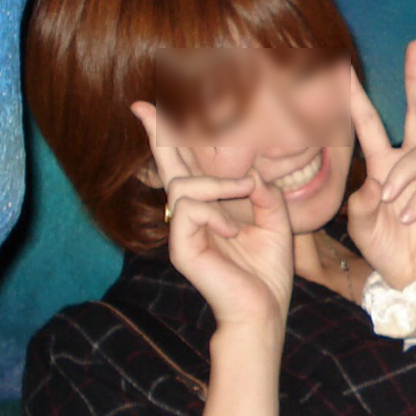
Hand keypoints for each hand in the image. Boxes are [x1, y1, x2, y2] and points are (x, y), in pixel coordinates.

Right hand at [129, 103, 293, 337]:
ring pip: (183, 185)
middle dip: (157, 134)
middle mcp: (192, 215)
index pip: (189, 166)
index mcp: (212, 207)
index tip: (156, 108)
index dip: (175, 138)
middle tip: (140, 106)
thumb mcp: (275, 219)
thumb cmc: (267, 270)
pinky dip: (216, 214)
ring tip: (246, 193)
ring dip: (219, 184)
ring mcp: (183, 231)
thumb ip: (263, 191)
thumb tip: (249, 174)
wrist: (263, 309)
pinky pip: (190, 209)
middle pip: (169, 166)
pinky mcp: (181, 248)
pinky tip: (234, 234)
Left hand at [346, 38, 415, 288]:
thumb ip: (361, 203)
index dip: (355, 97)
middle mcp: (414, 163)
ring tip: (394, 206)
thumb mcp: (362, 226)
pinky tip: (410, 217)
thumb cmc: (389, 249)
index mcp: (386, 166)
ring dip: (404, 178)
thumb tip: (377, 183)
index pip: (370, 123)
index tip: (341, 66)